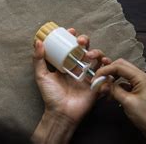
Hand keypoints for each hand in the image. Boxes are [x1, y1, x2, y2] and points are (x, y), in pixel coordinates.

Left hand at [32, 29, 107, 143]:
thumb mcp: (42, 76)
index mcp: (67, 64)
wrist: (61, 113)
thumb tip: (38, 42)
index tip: (70, 31)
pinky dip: (107, 66)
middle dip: (85, 41)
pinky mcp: (97, 83)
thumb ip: (38, 59)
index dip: (72, 37)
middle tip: (80, 41)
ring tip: (89, 55)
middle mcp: (79, 67)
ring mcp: (88, 74)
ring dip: (96, 52)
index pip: (71, 46)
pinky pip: (106, 73)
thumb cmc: (51, 96)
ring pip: (97, 57)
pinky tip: (103, 64)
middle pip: (86, 48)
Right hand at [95, 59, 145, 143]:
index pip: (120, 66)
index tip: (95, 77)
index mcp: (141, 77)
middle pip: (122, 66)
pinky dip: (117, 85)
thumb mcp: (127, 102)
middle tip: (98, 79)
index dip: (106, 70)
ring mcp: (141, 82)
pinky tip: (111, 94)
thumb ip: (113, 90)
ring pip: (123, 74)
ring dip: (112, 78)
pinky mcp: (139, 89)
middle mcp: (142, 76)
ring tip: (103, 87)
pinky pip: (126, 82)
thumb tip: (101, 84)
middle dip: (109, 71)